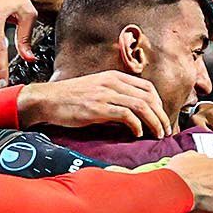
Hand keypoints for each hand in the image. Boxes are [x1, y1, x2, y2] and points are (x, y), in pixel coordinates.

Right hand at [17, 72, 171, 137]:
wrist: (47, 100)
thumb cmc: (70, 99)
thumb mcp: (96, 92)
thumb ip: (115, 98)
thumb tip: (132, 117)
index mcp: (114, 77)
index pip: (148, 88)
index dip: (159, 105)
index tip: (162, 119)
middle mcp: (112, 82)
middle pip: (148, 97)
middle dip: (161, 116)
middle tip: (165, 132)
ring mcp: (105, 94)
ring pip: (141, 106)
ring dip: (153, 122)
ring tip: (157, 135)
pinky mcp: (97, 107)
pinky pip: (126, 115)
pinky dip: (136, 125)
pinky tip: (137, 134)